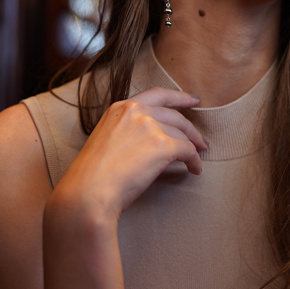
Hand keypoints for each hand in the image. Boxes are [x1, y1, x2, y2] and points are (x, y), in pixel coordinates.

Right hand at [47, 87, 205, 223]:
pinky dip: (195, 161)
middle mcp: (136, 111)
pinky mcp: (163, 145)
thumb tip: (148, 139)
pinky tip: (195, 169)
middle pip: (174, 115)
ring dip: (193, 147)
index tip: (193, 101)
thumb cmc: (93, 176)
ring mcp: (150, 126)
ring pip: (182, 134)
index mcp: (120, 108)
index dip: (178, 97)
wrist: (88, 193)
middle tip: (201, 139)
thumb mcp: (105, 139)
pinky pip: (188, 151)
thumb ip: (126, 130)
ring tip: (197, 159)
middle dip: (191, 128)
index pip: (156, 95)